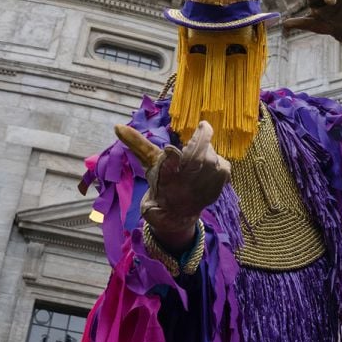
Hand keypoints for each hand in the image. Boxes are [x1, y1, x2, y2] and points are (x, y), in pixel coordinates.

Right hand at [114, 121, 229, 249]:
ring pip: (212, 156)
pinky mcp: (216, 190)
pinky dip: (218, 162)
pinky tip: (209, 166)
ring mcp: (201, 186)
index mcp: (164, 175)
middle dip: (201, 138)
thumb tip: (117, 126)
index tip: (169, 150)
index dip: (170, 156)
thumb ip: (137, 142)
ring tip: (200, 155)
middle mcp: (182, 182)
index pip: (168, 163)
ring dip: (208, 151)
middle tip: (202, 127)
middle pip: (197, 155)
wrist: (174, 214)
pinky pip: (224, 166)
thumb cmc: (162, 183)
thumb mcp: (148, 163)